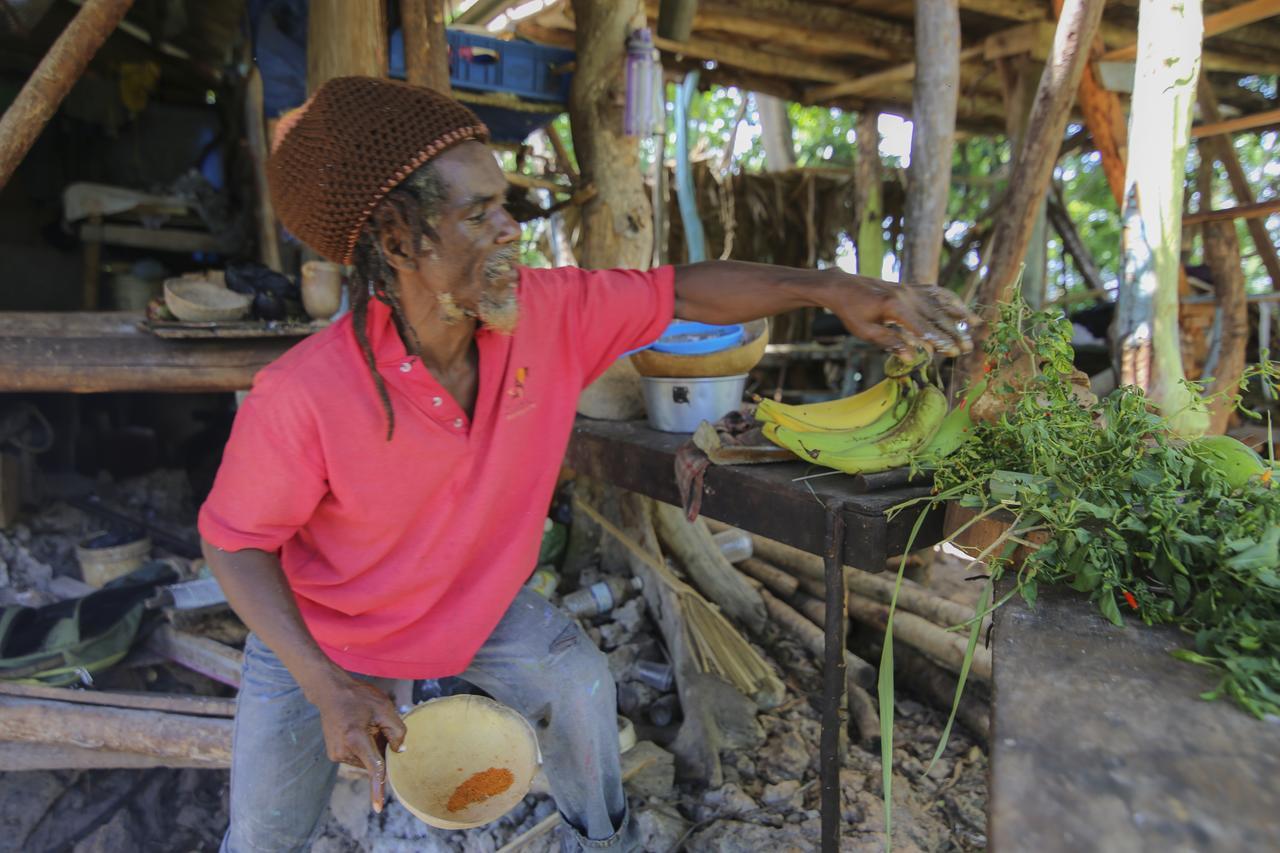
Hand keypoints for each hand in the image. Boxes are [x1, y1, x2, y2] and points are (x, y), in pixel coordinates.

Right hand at [305, 670, 406, 812]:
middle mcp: (343, 751)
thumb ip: (397, 730)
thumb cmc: (359, 698)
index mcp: (356, 739)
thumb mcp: (384, 707)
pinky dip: (363, 748)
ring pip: (366, 760)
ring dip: (372, 748)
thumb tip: (399, 752)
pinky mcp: (334, 755)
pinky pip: (357, 757)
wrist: (331, 693)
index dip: (378, 788)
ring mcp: (336, 754)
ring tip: (364, 725)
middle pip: (374, 761)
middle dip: (381, 748)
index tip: (378, 808)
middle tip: (375, 725)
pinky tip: (358, 729)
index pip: (373, 768)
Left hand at [826, 275, 980, 357]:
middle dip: (954, 332)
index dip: (939, 341)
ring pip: (940, 301)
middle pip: (936, 315)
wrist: (842, 286)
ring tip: (976, 325)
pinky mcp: (910, 286)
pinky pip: (935, 292)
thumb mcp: (865, 331)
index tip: (953, 352)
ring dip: (959, 314)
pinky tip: (961, 309)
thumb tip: (910, 358)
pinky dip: (950, 300)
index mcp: (894, 307)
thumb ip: (889, 342)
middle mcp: (906, 294)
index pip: (922, 327)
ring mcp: (910, 288)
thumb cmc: (850, 312)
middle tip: (968, 348)